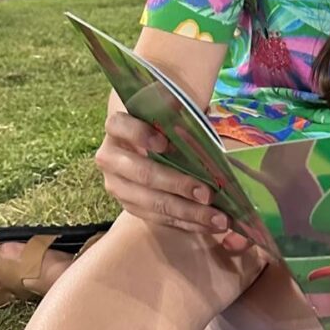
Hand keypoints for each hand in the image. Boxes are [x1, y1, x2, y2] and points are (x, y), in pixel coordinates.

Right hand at [95, 111, 244, 245]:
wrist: (150, 138)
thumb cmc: (166, 118)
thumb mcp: (175, 105)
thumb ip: (183, 104)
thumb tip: (204, 108)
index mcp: (118, 127)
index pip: (119, 126)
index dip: (140, 134)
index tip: (165, 143)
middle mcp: (111, 157)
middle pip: (141, 173)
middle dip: (177, 185)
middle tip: (208, 194)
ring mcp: (118, 185)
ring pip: (151, 202)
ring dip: (187, 212)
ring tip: (218, 219)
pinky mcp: (130, 205)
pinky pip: (157, 217)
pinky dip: (185, 222)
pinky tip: (209, 224)